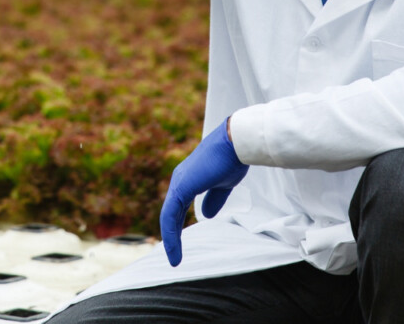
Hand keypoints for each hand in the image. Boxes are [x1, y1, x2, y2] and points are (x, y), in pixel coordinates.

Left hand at [159, 117, 248, 266]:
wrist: (236, 144)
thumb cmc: (232, 159)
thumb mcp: (222, 185)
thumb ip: (213, 199)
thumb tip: (206, 215)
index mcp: (188, 179)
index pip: (177, 207)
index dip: (177, 226)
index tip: (179, 245)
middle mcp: (179, 180)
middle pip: (170, 213)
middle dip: (171, 236)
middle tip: (174, 256)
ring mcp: (179, 183)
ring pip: (168, 216)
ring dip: (170, 239)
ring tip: (174, 259)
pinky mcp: (182, 187)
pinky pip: (171, 214)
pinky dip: (171, 233)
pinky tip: (173, 248)